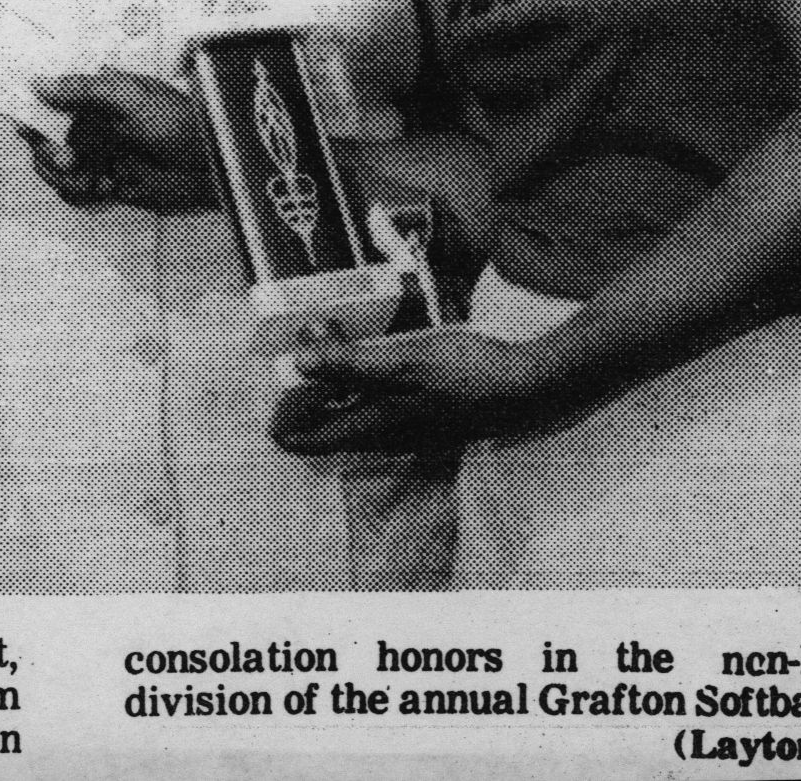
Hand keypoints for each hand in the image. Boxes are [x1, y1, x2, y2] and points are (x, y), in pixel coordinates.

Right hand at [27, 66, 215, 212]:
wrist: (213, 164)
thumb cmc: (178, 121)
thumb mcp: (131, 97)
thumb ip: (83, 90)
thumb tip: (37, 82)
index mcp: (96, 97)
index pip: (52, 100)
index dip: (31, 110)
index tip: (23, 123)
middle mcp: (92, 125)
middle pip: (44, 139)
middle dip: (47, 152)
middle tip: (68, 159)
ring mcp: (98, 156)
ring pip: (55, 169)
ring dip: (63, 176)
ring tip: (90, 178)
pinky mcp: (109, 184)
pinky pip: (75, 191)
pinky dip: (81, 192)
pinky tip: (106, 187)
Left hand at [269, 325, 542, 454]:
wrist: (529, 389)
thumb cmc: (465, 373)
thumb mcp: (403, 362)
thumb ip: (350, 363)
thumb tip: (298, 363)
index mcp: (378, 425)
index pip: (318, 437)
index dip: (289, 425)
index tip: (271, 410)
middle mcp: (394, 435)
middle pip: (338, 432)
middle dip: (310, 411)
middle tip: (293, 381)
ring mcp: (418, 429)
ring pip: (364, 424)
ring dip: (340, 402)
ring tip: (327, 374)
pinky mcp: (437, 417)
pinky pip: (389, 414)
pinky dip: (369, 396)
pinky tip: (378, 376)